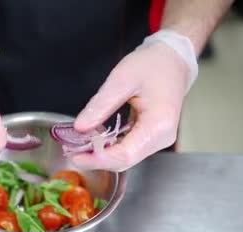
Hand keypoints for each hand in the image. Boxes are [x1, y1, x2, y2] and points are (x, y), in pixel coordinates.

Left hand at [71, 33, 195, 171]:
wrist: (172, 60)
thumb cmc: (152, 65)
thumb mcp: (122, 79)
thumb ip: (101, 105)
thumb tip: (80, 128)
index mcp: (158, 125)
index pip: (125, 155)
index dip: (97, 159)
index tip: (74, 155)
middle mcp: (161, 138)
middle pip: (124, 161)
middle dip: (95, 159)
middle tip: (70, 150)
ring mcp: (157, 140)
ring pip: (124, 158)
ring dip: (100, 154)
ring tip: (76, 144)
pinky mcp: (150, 138)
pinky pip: (127, 149)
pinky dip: (108, 147)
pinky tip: (92, 139)